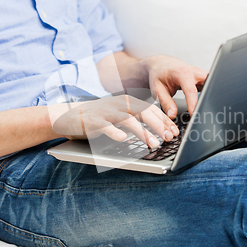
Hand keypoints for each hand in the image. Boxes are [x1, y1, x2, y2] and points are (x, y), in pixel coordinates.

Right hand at [50, 95, 178, 146]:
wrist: (72, 115)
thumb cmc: (102, 117)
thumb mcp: (122, 114)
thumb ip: (139, 119)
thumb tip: (161, 130)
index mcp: (129, 102)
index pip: (151, 110)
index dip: (164, 121)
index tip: (175, 132)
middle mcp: (120, 105)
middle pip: (143, 113)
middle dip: (158, 126)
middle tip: (169, 138)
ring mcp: (107, 112)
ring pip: (129, 121)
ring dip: (143, 133)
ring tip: (153, 143)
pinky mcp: (94, 122)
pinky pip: (106, 127)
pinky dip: (115, 133)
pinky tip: (123, 140)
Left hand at [141, 55, 208, 117]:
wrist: (161, 64)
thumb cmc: (158, 74)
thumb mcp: (157, 90)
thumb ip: (166, 103)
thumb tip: (172, 115)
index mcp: (182, 73)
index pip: (191, 91)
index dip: (193, 104)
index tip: (194, 115)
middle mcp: (194, 72)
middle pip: (208, 84)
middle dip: (208, 98)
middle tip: (203, 112)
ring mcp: (199, 74)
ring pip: (211, 84)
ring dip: (209, 96)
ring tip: (204, 109)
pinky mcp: (201, 78)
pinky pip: (209, 86)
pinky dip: (207, 94)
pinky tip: (203, 102)